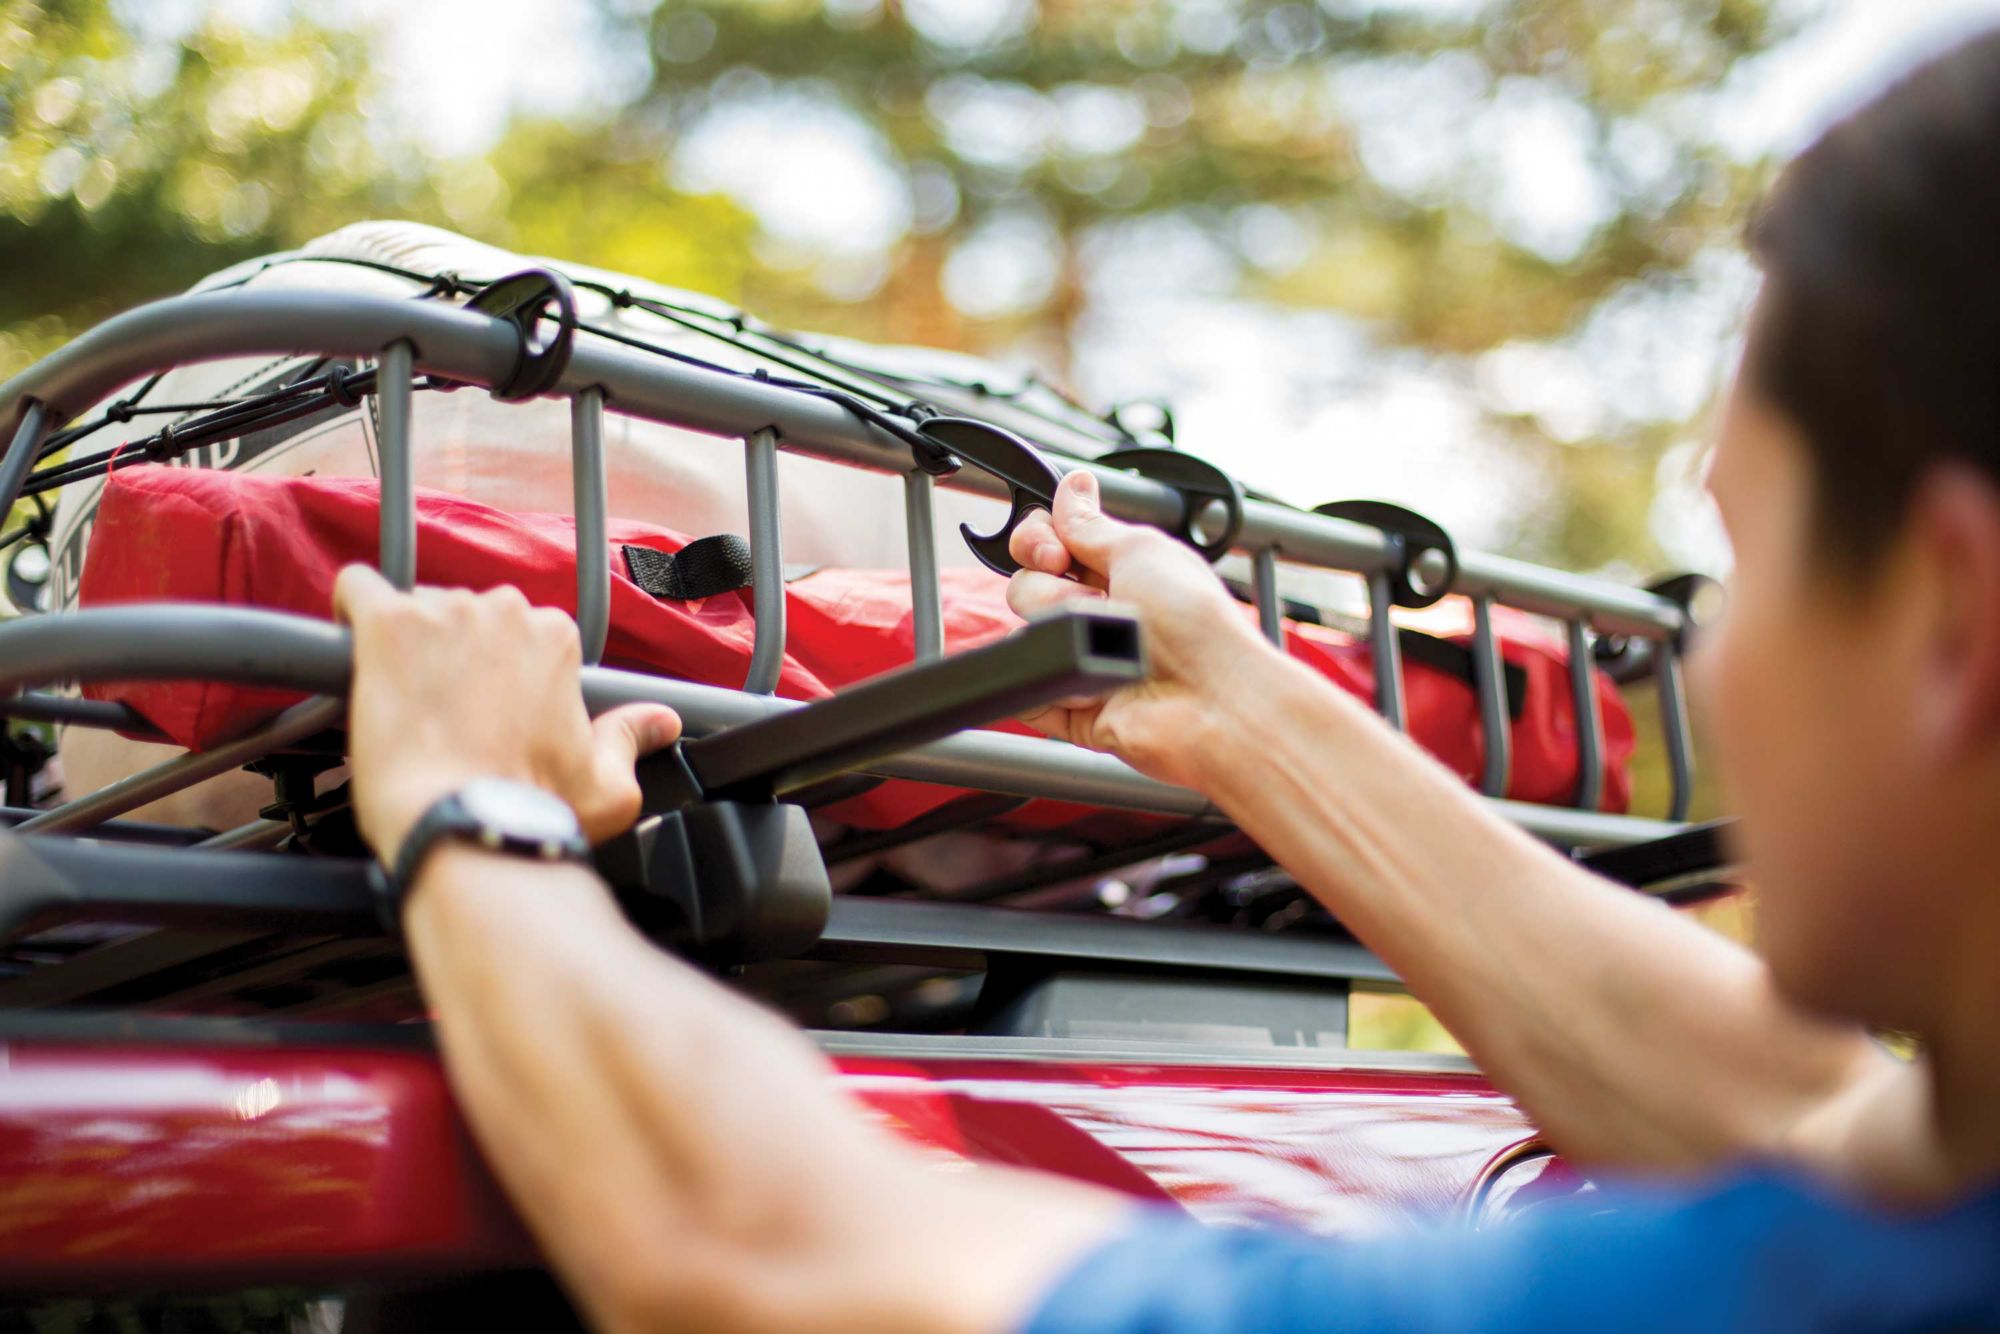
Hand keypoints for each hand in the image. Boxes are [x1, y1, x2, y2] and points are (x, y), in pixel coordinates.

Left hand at [333, 566, 681, 865]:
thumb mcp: (608, 783)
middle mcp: (504, 612)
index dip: (502, 673)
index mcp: (555, 639)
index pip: (521, 631)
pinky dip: (351, 609)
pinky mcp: (386, 626)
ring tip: (402, 702)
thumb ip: (632, 738)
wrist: (465, 828)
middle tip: (445, 712)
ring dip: (409, 646)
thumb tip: (661, 722)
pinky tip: (351, 643)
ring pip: (417, 608)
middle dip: (456, 655)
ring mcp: (443, 613)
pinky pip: (356, 588)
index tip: (488, 710)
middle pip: (468, 616)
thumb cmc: (532, 811)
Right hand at [1005, 469, 1282, 789]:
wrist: (1212, 700)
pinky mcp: (1071, 704)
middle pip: (1027, 584)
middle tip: (1094, 600)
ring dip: (1061, 632)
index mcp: (1116, 569)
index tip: (1056, 552)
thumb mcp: (1140, 550)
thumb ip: (1090, 524)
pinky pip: (1027, 688)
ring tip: (1105, 646)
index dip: (1037, 541)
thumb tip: (1072, 486)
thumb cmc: (1195, 623)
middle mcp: (1097, 612)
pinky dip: (1045, 685)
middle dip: (1053, 590)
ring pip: (1025, 631)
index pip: (1045, 542)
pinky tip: (1083, 682)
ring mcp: (1082, 658)